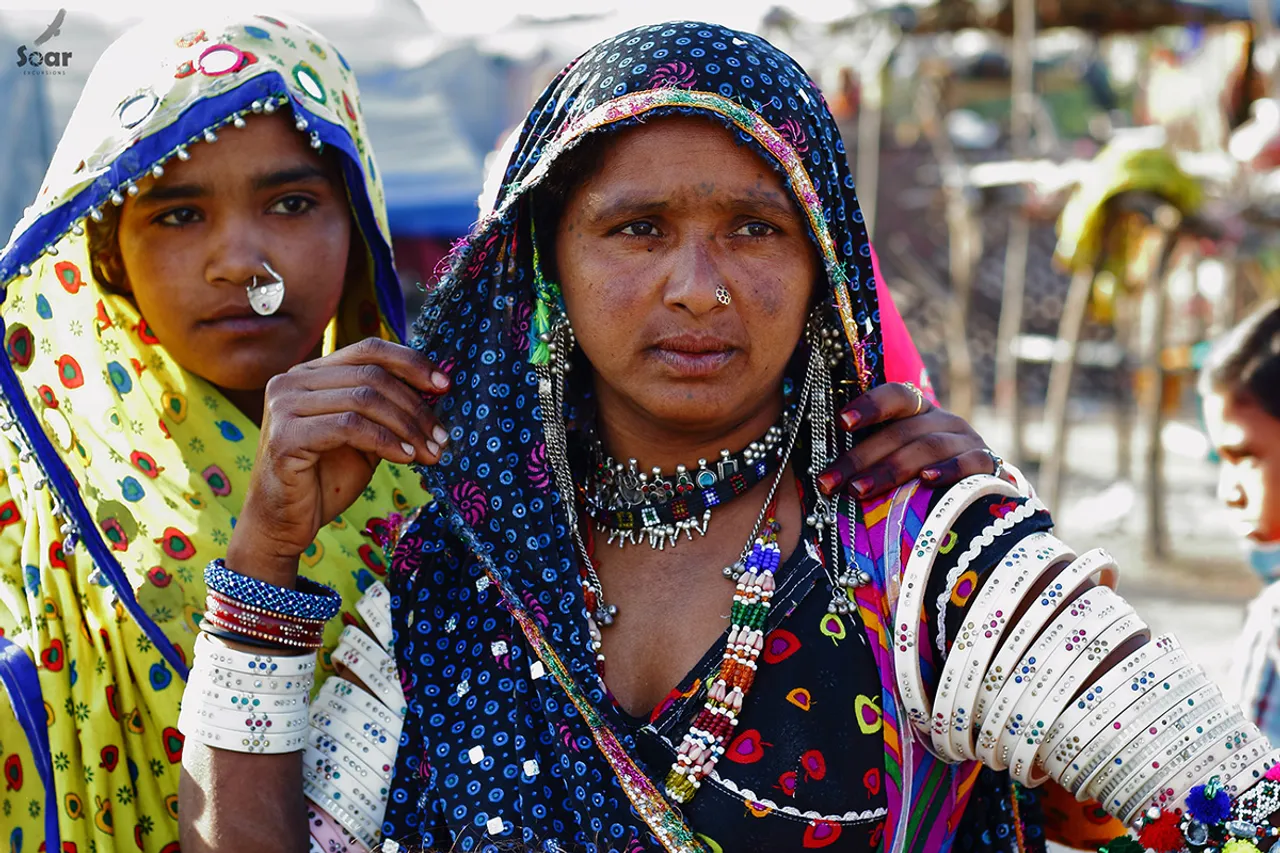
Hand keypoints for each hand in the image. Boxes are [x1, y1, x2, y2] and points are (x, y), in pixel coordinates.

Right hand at [227, 339, 449, 585]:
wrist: (284, 523)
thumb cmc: (325, 479)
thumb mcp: (364, 437)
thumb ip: (387, 411)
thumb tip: (435, 390)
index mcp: (311, 373)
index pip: (369, 349)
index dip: (411, 362)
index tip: (445, 385)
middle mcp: (292, 380)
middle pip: (372, 376)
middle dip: (416, 406)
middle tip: (442, 437)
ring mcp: (284, 405)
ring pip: (364, 399)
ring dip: (407, 426)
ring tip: (430, 452)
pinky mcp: (285, 435)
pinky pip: (349, 426)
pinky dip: (385, 441)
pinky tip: (406, 457)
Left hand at [816, 382, 995, 499]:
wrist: (983, 493)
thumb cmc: (926, 476)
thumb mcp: (900, 459)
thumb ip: (872, 458)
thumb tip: (825, 475)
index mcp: (918, 411)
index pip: (895, 396)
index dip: (869, 405)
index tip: (841, 422)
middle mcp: (943, 420)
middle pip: (900, 432)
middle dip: (860, 458)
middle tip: (829, 481)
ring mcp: (967, 440)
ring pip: (927, 447)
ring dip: (891, 469)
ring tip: (859, 490)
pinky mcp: (989, 464)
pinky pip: (969, 463)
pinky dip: (948, 470)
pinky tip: (927, 481)